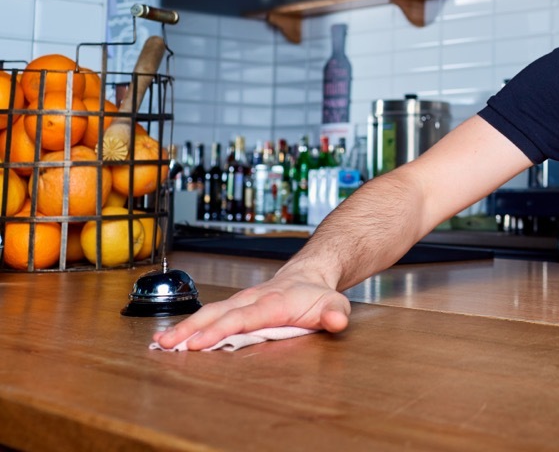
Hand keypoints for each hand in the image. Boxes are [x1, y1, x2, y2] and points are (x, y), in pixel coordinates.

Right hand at [151, 272, 351, 350]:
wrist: (310, 274)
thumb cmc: (317, 294)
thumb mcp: (334, 303)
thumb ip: (335, 313)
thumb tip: (337, 321)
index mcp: (273, 302)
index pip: (243, 318)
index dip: (221, 330)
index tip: (199, 343)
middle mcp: (252, 299)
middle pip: (218, 314)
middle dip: (192, 329)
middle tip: (167, 346)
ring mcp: (241, 301)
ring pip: (209, 313)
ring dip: (185, 327)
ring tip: (160, 343)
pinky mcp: (235, 306)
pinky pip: (210, 315)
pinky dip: (189, 326)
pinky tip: (170, 338)